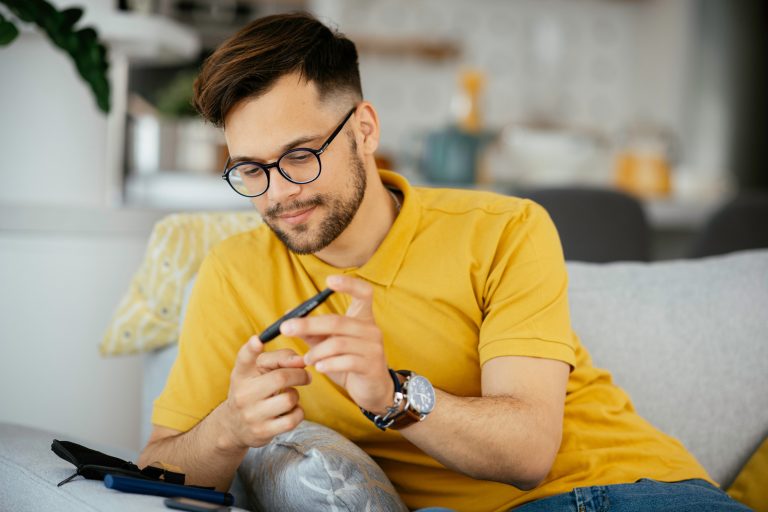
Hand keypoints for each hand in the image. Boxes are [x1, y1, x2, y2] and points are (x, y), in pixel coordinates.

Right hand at [221, 336, 310, 450]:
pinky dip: (297, 413)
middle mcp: (243, 393)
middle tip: (305, 375)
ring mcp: (252, 414)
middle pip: (281, 378)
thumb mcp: (256, 372)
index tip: (257, 340)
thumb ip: (277, 359)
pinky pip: (292, 419)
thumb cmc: (252, 390)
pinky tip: (290, 410)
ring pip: (289, 399)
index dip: (251, 348)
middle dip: (299, 374)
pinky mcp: (263, 431)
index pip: (244, 358)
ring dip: (296, 395)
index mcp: (241, 374)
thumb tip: (301, 360)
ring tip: (289, 395)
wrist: (234, 426)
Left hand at [280, 275, 393, 414]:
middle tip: (286, 328)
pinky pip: (345, 361)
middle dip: (308, 324)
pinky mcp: (371, 366)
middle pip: (337, 321)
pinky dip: (328, 364)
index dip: (349, 284)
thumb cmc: (350, 363)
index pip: (364, 293)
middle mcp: (371, 329)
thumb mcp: (330, 345)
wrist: (373, 390)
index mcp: (363, 318)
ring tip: (307, 359)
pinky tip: (319, 368)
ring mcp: (373, 348)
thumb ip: (312, 331)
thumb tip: (288, 315)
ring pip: (337, 343)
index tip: (329, 280)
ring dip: (316, 352)